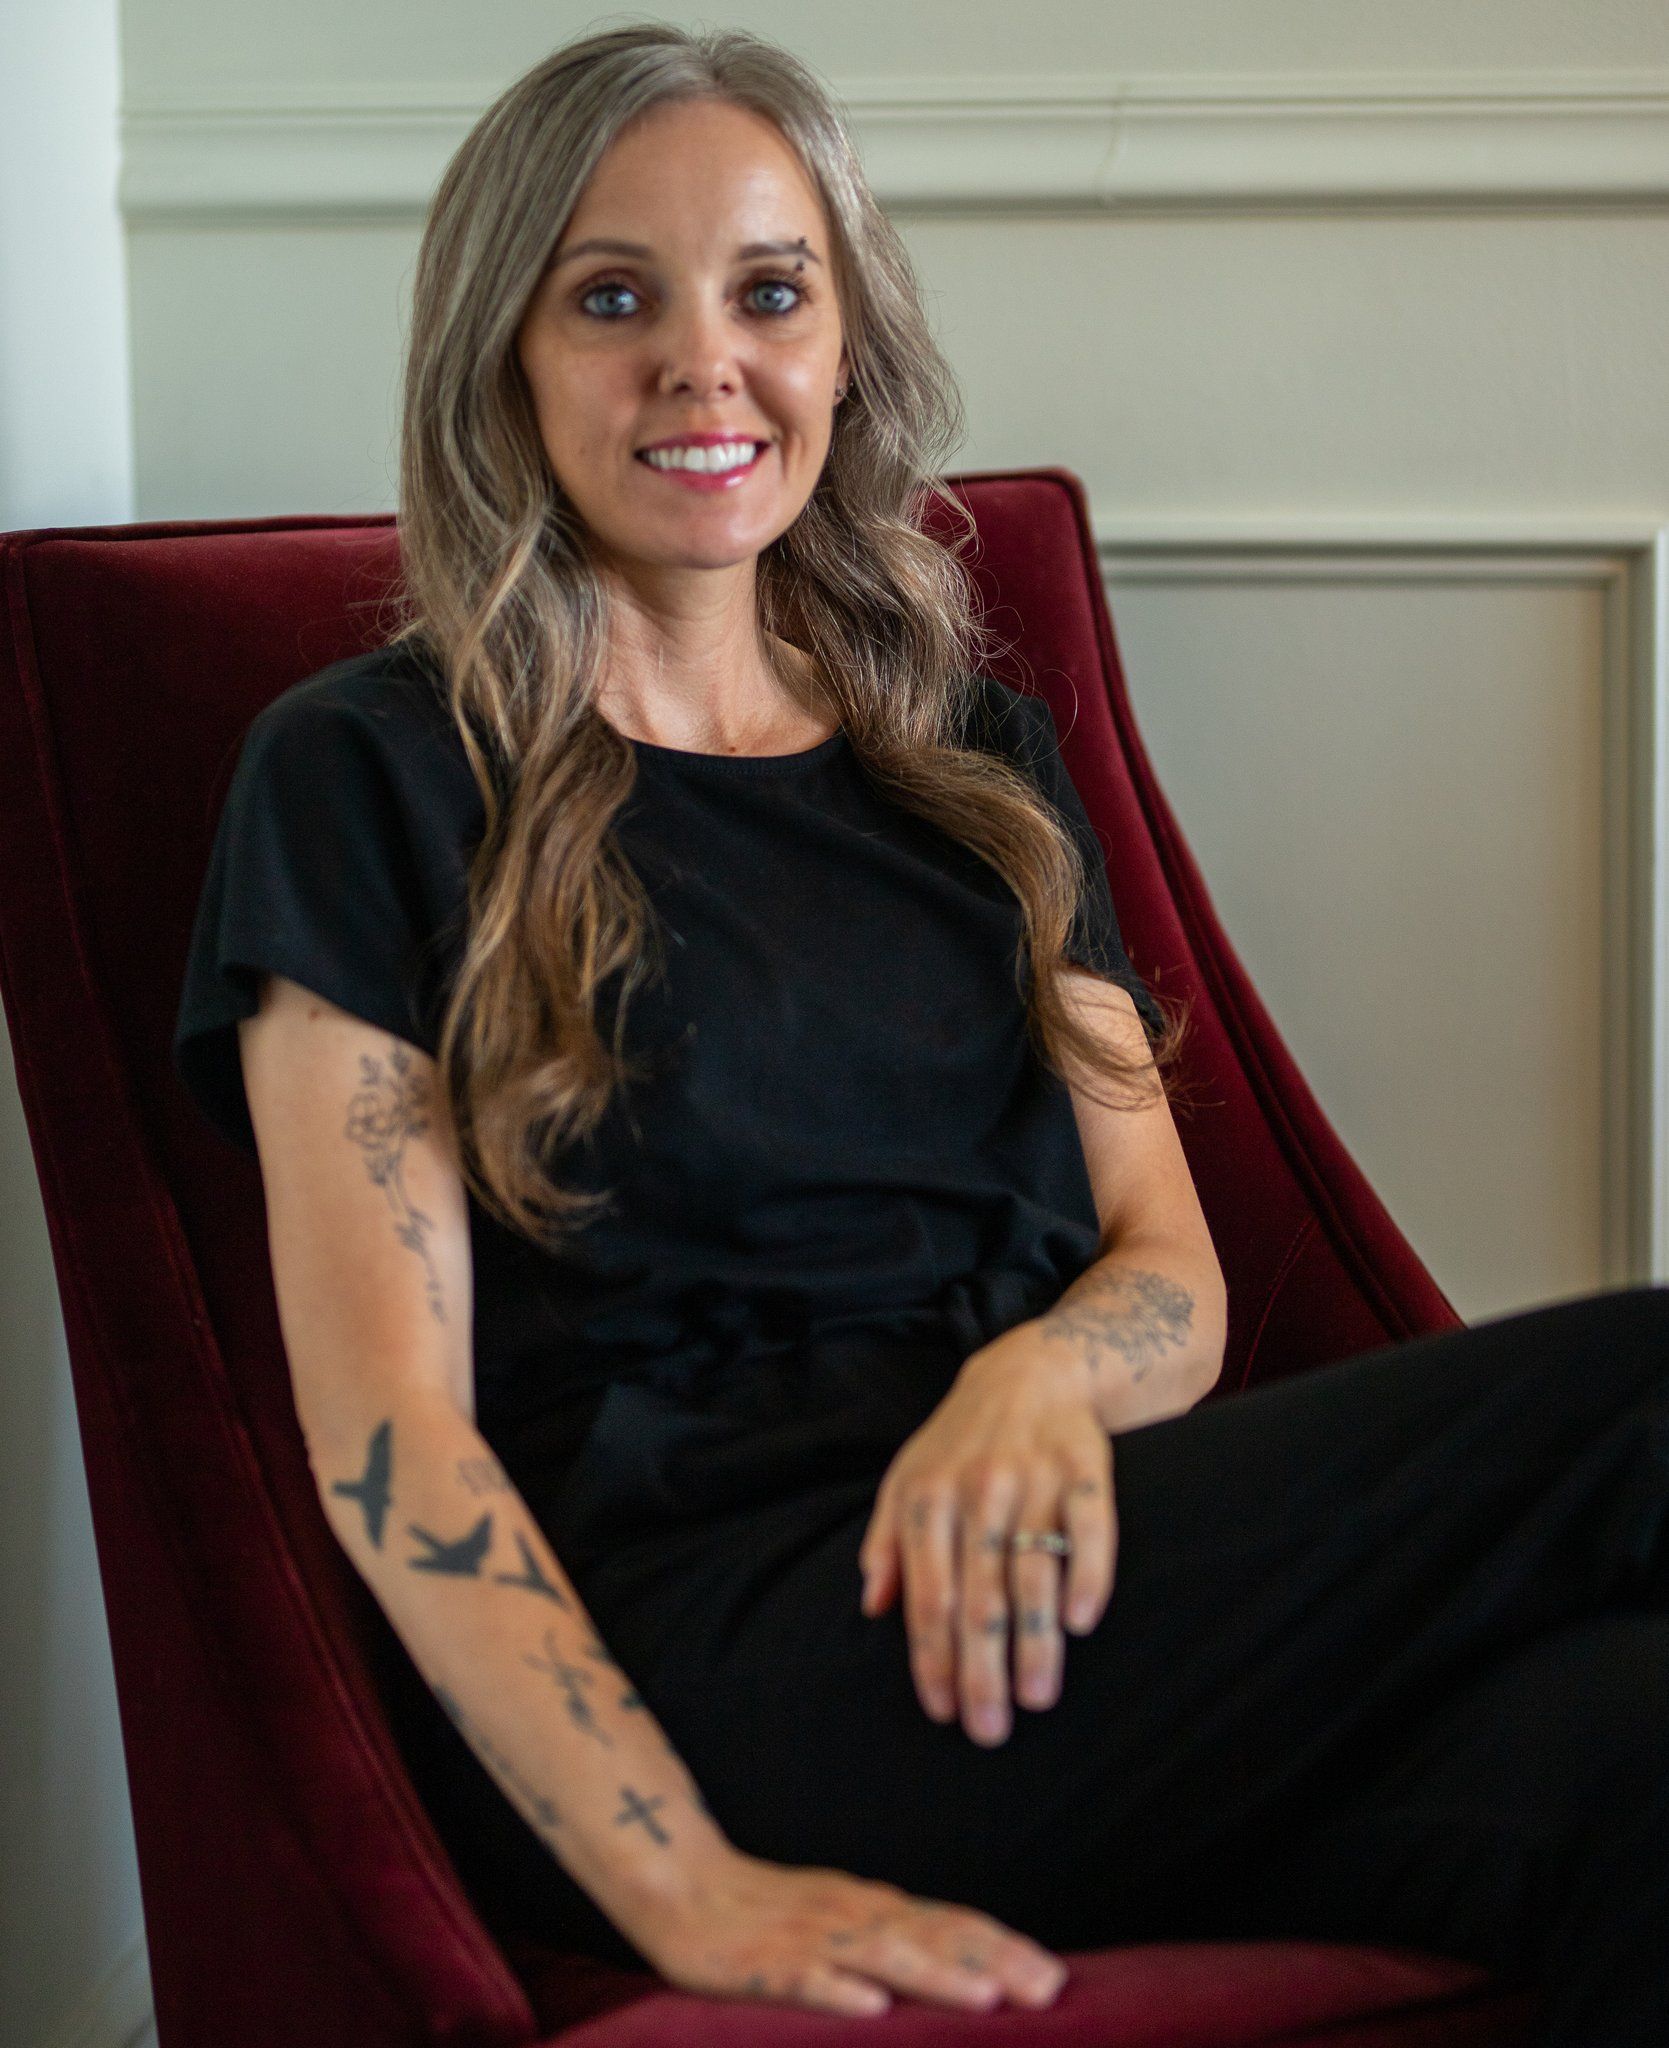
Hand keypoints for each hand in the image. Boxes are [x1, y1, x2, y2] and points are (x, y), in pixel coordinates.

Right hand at [627, 1843, 1069, 2016]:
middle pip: (932, 1938)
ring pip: (881, 1956)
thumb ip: (893, 1939)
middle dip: (993, 1965)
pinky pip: (805, 1979)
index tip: (1056, 1978)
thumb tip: (962, 1968)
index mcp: (872, 1908)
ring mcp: (808, 1937)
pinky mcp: (760, 1962)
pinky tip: (871, 2008)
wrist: (679, 1880)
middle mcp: (851, 1915)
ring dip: (936, 1976)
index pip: (951, 1926)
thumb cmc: (765, 1909)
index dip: (1004, 1950)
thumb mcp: (838, 1919)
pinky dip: (840, 1991)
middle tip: (1048, 1990)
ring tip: (987, 1999)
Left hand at [857, 1321, 1116, 1744]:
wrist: (1033, 1368)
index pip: (928, 1594)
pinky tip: (1083, 1620)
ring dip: (1034, 1640)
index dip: (933, 1658)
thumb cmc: (961, 1440)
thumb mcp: (907, 1478)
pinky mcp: (1086, 1465)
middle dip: (981, 1668)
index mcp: (927, 1497)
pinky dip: (1088, 1572)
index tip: (944, 1712)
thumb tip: (872, 1609)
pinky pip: (1091, 1524)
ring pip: (1032, 1568)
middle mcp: (977, 1488)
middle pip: (978, 1594)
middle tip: (989, 1729)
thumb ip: (886, 1542)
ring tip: (1036, 1697)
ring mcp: (1033, 1476)